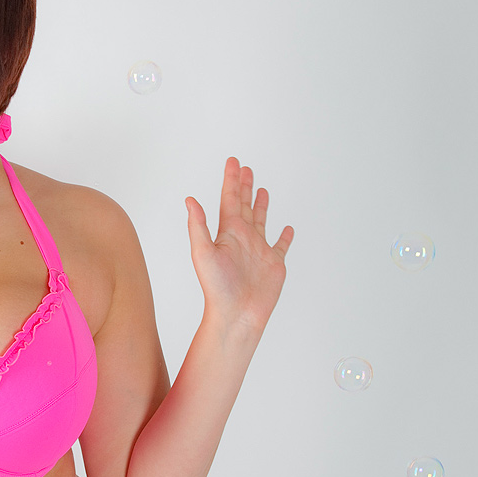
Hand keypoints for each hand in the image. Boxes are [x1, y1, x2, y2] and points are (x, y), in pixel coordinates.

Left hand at [185, 157, 293, 331]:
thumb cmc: (217, 288)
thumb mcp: (203, 252)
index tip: (234, 162)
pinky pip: (281, 246)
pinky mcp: (274, 264)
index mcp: (228, 233)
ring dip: (261, 205)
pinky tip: (287, 229)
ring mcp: (259, 251)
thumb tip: (189, 200)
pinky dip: (285, 237)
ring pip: (261, 221)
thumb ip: (198, 225)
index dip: (231, 180)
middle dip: (244, 186)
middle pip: (244, 205)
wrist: (237, 314)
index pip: (229, 199)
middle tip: (246, 168)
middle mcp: (243, 238)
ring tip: (262, 190)